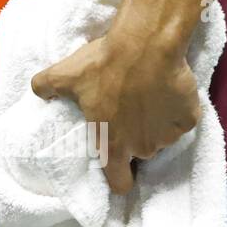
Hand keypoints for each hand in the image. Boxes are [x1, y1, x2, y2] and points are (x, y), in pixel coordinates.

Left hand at [29, 24, 199, 194]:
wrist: (145, 43)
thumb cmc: (104, 65)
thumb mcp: (65, 75)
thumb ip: (45, 87)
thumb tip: (38, 91)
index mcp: (113, 145)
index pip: (118, 183)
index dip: (116, 176)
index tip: (114, 163)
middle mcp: (143, 148)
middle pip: (138, 152)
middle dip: (132, 136)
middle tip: (125, 109)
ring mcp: (168, 135)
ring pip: (160, 136)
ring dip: (153, 122)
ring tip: (144, 95)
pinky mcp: (188, 118)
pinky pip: (180, 119)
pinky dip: (174, 109)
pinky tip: (164, 89)